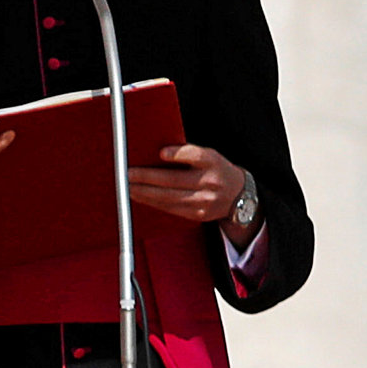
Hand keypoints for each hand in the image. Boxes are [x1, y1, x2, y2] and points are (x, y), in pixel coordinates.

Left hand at [129, 143, 253, 238]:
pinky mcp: (198, 215)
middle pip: (174, 180)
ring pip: (169, 197)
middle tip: (128, 174)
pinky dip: (153, 202)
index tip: (161, 153)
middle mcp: (210, 182)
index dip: (178, 154)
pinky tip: (140, 196)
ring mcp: (205, 201)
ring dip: (145, 192)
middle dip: (147, 177)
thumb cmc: (215, 170)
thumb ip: (186, 153)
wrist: (238, 195)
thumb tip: (153, 153)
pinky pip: (171, 208)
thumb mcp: (208, 156)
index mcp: (212, 162)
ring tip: (128, 187)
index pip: (196, 156)